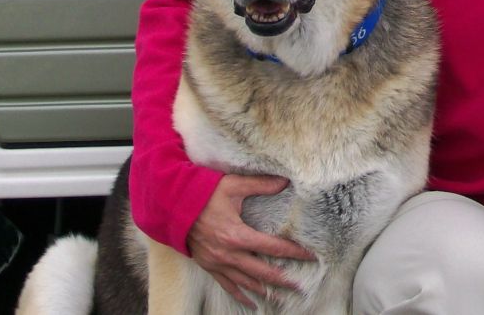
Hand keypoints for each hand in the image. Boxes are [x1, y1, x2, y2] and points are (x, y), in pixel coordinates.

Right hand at [187, 173, 315, 308]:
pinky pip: (227, 285)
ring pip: (245, 282)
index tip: (310, 256)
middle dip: (282, 279)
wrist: (172, 205)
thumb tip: (285, 181)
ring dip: (263, 289)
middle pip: (262, 271)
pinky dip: (240, 294)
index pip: (272, 247)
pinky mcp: (208, 265)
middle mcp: (228, 254)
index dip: (293, 252)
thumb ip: (260, 184)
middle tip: (300, 286)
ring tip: (280, 296)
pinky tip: (251, 303)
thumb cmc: (203, 193)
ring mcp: (217, 262)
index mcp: (236, 235)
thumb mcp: (233, 185)